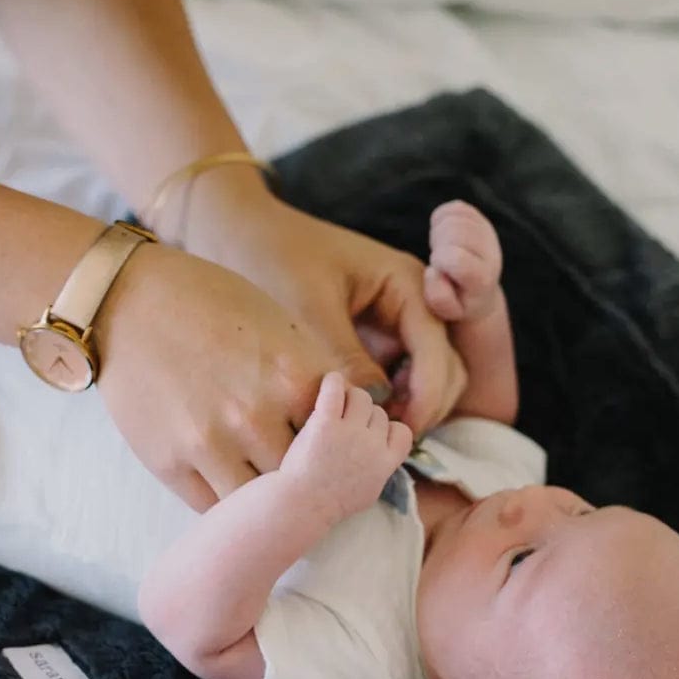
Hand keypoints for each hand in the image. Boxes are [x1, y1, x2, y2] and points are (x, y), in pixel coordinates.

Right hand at [95, 244, 331, 510]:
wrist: (129, 299)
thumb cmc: (209, 302)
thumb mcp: (278, 325)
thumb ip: (311, 377)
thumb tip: (341, 420)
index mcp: (294, 378)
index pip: (338, 436)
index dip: (334, 443)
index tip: (326, 445)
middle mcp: (256, 416)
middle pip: (303, 476)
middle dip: (302, 476)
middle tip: (299, 476)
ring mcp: (210, 443)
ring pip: (257, 501)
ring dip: (262, 497)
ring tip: (263, 488)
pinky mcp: (168, 462)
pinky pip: (211, 506)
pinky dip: (225, 502)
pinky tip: (229, 483)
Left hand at [182, 182, 466, 438]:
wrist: (233, 233)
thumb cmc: (270, 258)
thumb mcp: (308, 309)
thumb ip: (344, 358)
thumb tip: (373, 413)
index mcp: (408, 283)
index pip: (439, 350)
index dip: (426, 398)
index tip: (398, 432)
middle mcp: (413, 304)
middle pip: (446, 372)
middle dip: (423, 410)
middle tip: (382, 444)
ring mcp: (396, 326)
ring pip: (425, 384)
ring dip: (405, 413)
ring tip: (363, 438)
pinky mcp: (374, 344)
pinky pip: (393, 384)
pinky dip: (382, 408)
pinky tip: (350, 426)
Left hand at [281, 372, 413, 522]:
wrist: (301, 506)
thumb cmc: (329, 503)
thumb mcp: (367, 492)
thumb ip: (379, 470)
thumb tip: (386, 454)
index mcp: (385, 463)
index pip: (402, 431)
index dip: (388, 429)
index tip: (370, 434)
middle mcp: (371, 445)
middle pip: (378, 413)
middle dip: (363, 417)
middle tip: (342, 425)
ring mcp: (349, 433)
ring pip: (361, 397)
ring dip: (350, 398)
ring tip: (333, 407)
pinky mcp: (325, 423)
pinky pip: (335, 389)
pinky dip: (333, 382)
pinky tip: (329, 383)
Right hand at [423, 201, 503, 322]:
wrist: (477, 294)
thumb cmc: (457, 303)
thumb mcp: (447, 310)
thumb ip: (439, 296)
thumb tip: (434, 271)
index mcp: (482, 278)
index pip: (457, 257)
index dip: (439, 261)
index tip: (437, 271)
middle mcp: (491, 253)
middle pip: (455, 231)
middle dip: (438, 243)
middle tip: (437, 260)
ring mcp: (488, 234)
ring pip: (454, 217)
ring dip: (439, 232)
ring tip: (440, 250)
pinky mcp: (481, 220)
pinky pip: (455, 207)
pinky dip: (442, 219)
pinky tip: (443, 238)